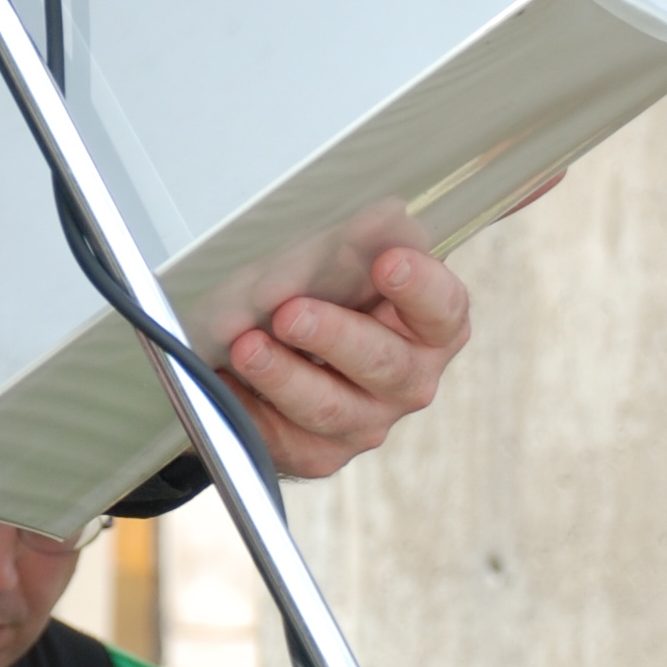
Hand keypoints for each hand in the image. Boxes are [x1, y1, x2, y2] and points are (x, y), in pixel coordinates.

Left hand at [223, 241, 468, 480]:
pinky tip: (225, 380)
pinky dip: (250, 408)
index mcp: (430, 328)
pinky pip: (285, 439)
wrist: (296, 356)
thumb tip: (384, 214)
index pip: (442, 309)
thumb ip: (363, 242)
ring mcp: (366, 421)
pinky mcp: (322, 453)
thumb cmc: (331, 298)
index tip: (387, 261)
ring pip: (329, 408)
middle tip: (289, 312)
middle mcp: (408, 380)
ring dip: (284, 376)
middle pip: (383, 364)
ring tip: (247, 347)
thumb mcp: (345, 263)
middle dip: (333, 336)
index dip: (418, 287)